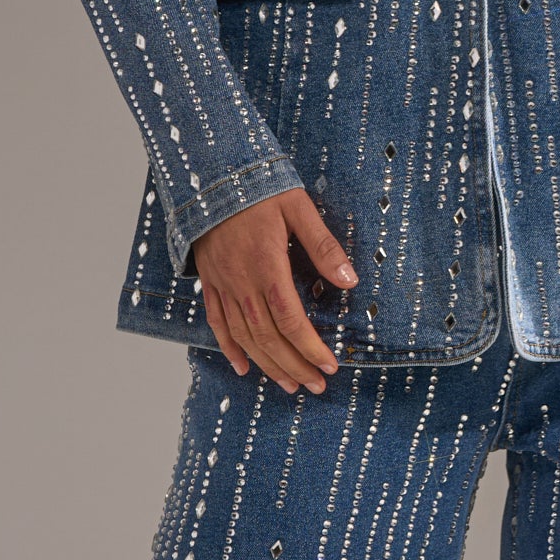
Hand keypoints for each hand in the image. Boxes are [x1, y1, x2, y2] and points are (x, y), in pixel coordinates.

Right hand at [192, 189, 357, 394]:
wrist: (208, 173)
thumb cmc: (258, 187)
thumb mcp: (299, 208)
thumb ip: (323, 246)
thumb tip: (350, 280)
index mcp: (267, 267)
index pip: (291, 321)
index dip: (310, 348)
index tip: (330, 366)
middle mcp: (242, 283)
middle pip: (269, 337)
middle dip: (294, 366)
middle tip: (316, 386)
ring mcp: (222, 284)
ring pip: (244, 337)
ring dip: (268, 365)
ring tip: (289, 386)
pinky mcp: (209, 281)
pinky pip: (216, 322)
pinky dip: (229, 349)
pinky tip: (243, 368)